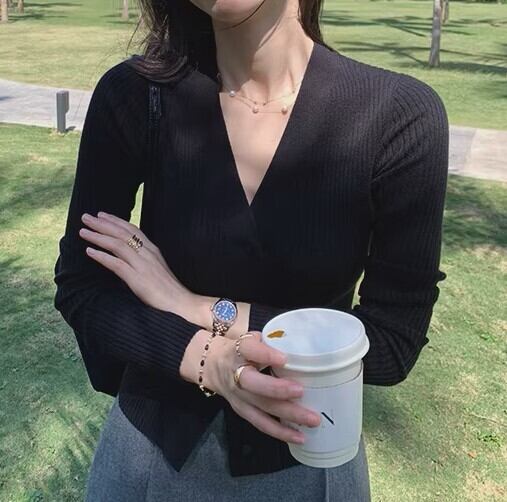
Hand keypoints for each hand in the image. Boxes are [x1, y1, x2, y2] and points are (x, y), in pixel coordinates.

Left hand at [78, 211, 194, 317]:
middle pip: (122, 233)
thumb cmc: (169, 290)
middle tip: (85, 217)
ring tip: (83, 231)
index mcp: (153, 250)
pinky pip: (117, 264)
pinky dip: (102, 256)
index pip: (132, 230)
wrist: (182, 303)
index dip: (116, 221)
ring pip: (118, 244)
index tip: (101, 215)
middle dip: (102, 224)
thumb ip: (144, 261)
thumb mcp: (156, 270)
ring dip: (98, 236)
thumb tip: (127, 259)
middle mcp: (148, 253)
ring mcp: (143, 265)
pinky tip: (89, 252)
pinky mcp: (138, 279)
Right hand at [204, 332, 320, 444]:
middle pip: (254, 384)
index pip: (249, 349)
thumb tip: (300, 348)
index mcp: (239, 350)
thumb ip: (271, 343)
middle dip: (278, 389)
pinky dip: (280, 431)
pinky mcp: (241, 411)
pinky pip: (260, 423)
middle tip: (301, 391)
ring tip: (310, 420)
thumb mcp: (251, 339)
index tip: (284, 359)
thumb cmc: (240, 350)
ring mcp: (238, 396)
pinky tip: (298, 436)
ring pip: (261, 407)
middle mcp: (235, 374)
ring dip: (287, 415)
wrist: (212, 365)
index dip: (265, 355)